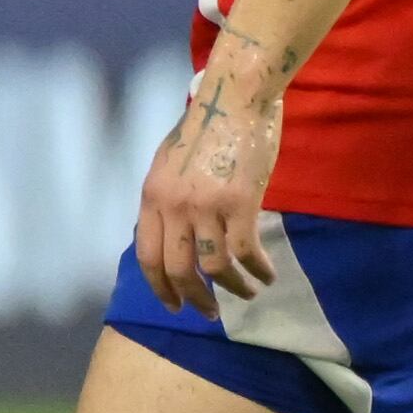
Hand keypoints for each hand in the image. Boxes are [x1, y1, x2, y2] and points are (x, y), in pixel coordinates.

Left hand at [133, 61, 279, 315]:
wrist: (234, 99)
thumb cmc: (204, 127)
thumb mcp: (168, 163)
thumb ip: (165, 200)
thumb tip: (168, 236)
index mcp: (152, 196)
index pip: (147, 256)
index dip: (160, 288)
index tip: (174, 306)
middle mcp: (174, 206)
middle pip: (178, 270)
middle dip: (194, 299)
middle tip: (210, 313)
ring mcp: (206, 206)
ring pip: (215, 267)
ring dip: (234, 288)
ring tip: (248, 292)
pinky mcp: (241, 203)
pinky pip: (246, 252)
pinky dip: (257, 270)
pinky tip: (266, 275)